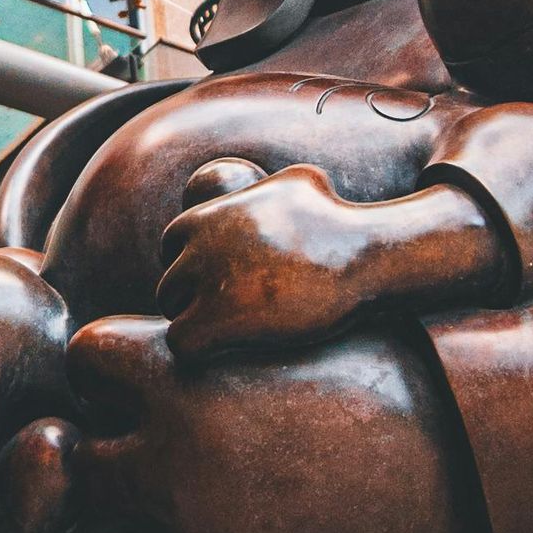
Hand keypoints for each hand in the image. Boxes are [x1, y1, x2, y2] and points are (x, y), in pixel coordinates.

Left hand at [159, 161, 392, 360]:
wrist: (363, 256)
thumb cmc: (339, 221)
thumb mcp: (298, 183)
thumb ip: (266, 186)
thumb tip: (266, 185)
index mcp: (210, 216)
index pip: (173, 244)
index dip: (192, 267)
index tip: (220, 283)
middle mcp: (201, 244)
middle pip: (170, 282)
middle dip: (191, 300)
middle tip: (227, 315)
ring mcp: (208, 281)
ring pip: (173, 313)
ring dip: (197, 326)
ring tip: (233, 336)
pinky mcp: (220, 319)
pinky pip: (182, 342)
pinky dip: (200, 350)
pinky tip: (233, 350)